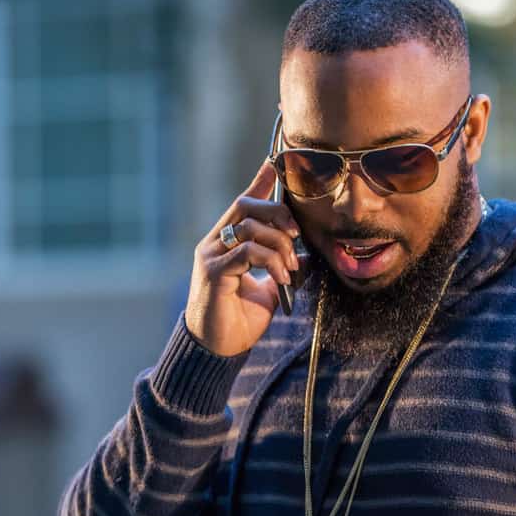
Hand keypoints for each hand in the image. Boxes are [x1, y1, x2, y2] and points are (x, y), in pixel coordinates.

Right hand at [185, 159, 300, 356]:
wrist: (218, 350)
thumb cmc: (239, 320)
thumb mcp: (268, 290)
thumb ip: (280, 269)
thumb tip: (305, 257)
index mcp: (224, 244)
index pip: (242, 204)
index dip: (258, 184)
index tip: (273, 166)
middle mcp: (213, 244)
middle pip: (246, 207)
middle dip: (277, 214)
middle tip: (296, 236)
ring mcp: (210, 257)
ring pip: (248, 228)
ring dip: (278, 244)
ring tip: (289, 268)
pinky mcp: (214, 273)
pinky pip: (246, 253)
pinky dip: (270, 261)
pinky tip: (280, 278)